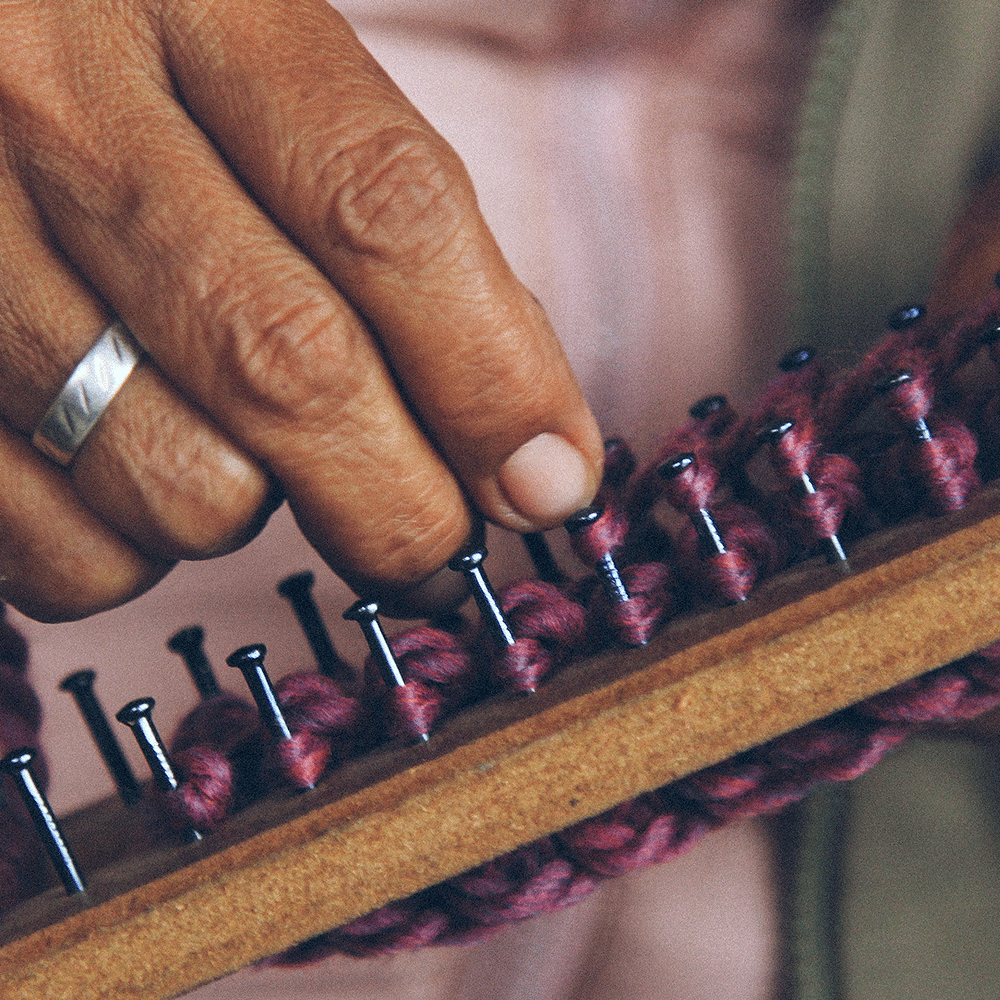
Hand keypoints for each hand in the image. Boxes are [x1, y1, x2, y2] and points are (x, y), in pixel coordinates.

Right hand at [0, 0, 601, 621]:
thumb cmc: (145, 70)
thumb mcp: (278, 77)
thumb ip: (400, 231)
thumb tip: (524, 444)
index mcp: (196, 1)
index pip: (386, 209)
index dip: (493, 376)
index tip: (553, 484)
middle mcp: (56, 109)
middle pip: (289, 369)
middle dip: (402, 505)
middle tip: (438, 541)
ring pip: (180, 488)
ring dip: (248, 513)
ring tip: (239, 452)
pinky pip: (66, 550)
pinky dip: (133, 554)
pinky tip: (138, 476)